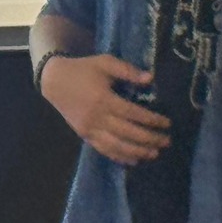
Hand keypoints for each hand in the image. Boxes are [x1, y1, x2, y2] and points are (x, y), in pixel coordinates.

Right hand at [40, 54, 170, 164]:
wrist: (54, 81)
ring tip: (154, 153)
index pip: (133, 113)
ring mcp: (90, 129)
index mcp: (104, 99)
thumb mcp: (105, 63)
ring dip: (137, 151)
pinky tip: (133, 160)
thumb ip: (127, 70)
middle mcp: (97, 117)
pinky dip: (119, 156)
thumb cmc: (83, 70)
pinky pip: (104, 150)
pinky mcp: (84, 135)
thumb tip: (150, 79)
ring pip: (117, 145)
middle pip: (128, 132)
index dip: (151, 120)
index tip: (167, 123)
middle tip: (167, 141)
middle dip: (149, 138)